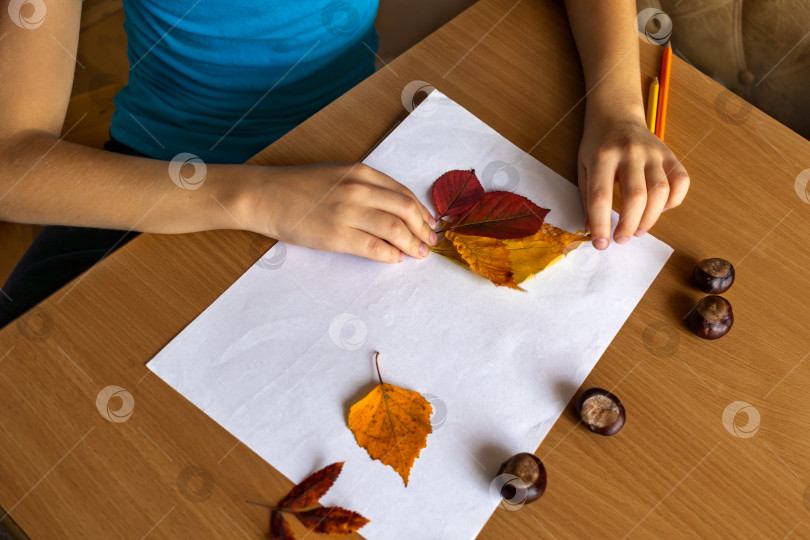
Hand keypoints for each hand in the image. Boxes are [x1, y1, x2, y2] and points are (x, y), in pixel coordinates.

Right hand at [246, 162, 437, 262]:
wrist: (265, 196)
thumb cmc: (298, 188)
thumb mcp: (337, 175)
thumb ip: (364, 187)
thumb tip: (393, 209)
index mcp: (361, 172)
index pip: (403, 193)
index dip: (421, 212)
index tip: (429, 224)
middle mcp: (358, 189)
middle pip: (405, 210)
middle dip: (423, 229)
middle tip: (429, 242)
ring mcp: (347, 212)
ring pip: (394, 229)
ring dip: (412, 244)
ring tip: (418, 253)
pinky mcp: (336, 235)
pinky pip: (374, 247)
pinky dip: (390, 255)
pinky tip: (395, 259)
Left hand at [576, 112, 689, 248]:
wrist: (616, 116)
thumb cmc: (597, 146)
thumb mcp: (583, 168)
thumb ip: (588, 198)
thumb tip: (594, 231)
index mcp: (602, 156)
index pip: (601, 197)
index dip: (601, 225)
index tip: (601, 244)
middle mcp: (630, 153)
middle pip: (635, 197)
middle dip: (628, 225)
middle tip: (621, 239)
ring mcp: (653, 152)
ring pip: (660, 192)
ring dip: (650, 219)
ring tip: (638, 230)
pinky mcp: (670, 154)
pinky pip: (681, 181)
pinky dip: (673, 201)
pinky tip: (659, 209)